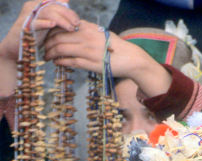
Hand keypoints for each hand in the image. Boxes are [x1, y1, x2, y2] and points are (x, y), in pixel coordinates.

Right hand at [0, 1, 78, 95]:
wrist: (19, 49)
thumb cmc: (35, 38)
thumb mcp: (48, 26)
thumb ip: (57, 15)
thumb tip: (67, 1)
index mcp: (39, 6)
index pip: (56, 4)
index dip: (68, 11)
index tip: (78, 20)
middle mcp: (33, 8)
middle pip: (53, 7)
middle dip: (67, 15)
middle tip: (77, 24)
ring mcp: (29, 16)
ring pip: (47, 13)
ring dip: (60, 20)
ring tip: (70, 28)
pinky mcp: (25, 26)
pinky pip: (35, 22)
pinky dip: (44, 23)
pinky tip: (52, 25)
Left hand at [43, 20, 171, 97]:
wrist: (129, 58)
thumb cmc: (114, 46)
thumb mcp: (99, 32)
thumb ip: (85, 30)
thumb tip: (72, 29)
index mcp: (86, 28)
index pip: (61, 27)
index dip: (50, 32)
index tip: (45, 37)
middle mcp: (85, 37)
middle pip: (58, 38)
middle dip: (46, 44)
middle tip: (42, 49)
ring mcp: (87, 51)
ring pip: (61, 50)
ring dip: (51, 54)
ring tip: (47, 57)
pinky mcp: (90, 64)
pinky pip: (70, 62)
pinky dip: (60, 62)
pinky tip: (56, 62)